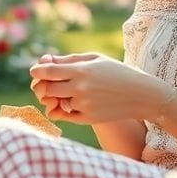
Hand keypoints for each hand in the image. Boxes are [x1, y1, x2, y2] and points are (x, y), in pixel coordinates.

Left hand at [29, 52, 167, 124]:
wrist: (141, 95)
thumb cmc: (117, 72)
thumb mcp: (95, 59)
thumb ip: (69, 60)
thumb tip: (45, 61)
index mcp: (81, 70)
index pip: (48, 72)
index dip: (37, 71)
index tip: (35, 71)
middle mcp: (80, 88)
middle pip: (47, 89)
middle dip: (42, 86)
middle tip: (46, 83)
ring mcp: (84, 105)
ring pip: (56, 103)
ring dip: (55, 98)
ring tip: (64, 92)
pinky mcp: (88, 118)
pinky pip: (65, 116)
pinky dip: (64, 110)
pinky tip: (70, 103)